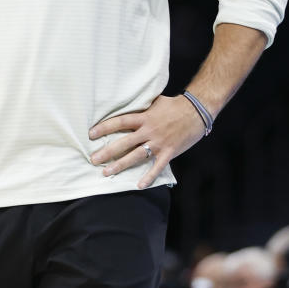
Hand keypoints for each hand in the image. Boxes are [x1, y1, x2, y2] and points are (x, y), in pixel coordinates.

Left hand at [90, 95, 207, 188]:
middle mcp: (149, 131)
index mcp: (144, 117)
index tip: (91, 134)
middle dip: (107, 152)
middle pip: (124, 142)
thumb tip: (127, 105)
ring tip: (106, 172)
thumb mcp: (155, 102)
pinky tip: (139, 185)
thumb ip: (142, 107)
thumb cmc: (175, 105)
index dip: (104, 127)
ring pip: (136, 156)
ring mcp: (158, 142)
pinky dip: (149, 176)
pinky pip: (157, 166)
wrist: (197, 110)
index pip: (120, 122)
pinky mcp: (169, 152)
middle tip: (93, 159)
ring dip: (120, 165)